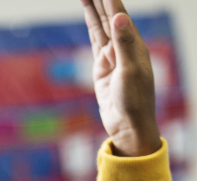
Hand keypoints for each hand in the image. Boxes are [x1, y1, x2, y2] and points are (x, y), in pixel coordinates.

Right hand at [80, 0, 160, 157]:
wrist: (128, 124)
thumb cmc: (134, 100)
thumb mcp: (130, 71)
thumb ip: (124, 44)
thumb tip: (118, 18)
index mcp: (133, 44)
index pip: (119, 14)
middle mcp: (124, 46)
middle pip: (109, 16)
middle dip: (99, 0)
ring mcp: (112, 56)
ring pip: (101, 27)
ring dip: (94, 10)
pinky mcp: (102, 68)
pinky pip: (96, 42)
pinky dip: (93, 28)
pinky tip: (91, 18)